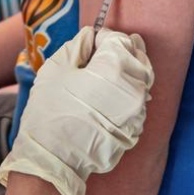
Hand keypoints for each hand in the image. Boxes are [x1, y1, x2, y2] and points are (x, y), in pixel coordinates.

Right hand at [0, 27, 153, 194]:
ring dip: (129, 69)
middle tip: (106, 48)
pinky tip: (112, 92)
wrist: (55, 158)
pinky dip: (130, 90)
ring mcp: (139, 111)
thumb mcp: (57, 68)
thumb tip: (91, 36)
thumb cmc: (51, 110)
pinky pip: (139, 101)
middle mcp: (135, 88)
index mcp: (115, 68)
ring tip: (109, 68)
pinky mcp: (137, 128)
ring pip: (142, 80)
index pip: (120, 39)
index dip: (105, 36)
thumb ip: (78, 45)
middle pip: (138, 57)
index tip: (92, 39)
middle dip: (124, 49)